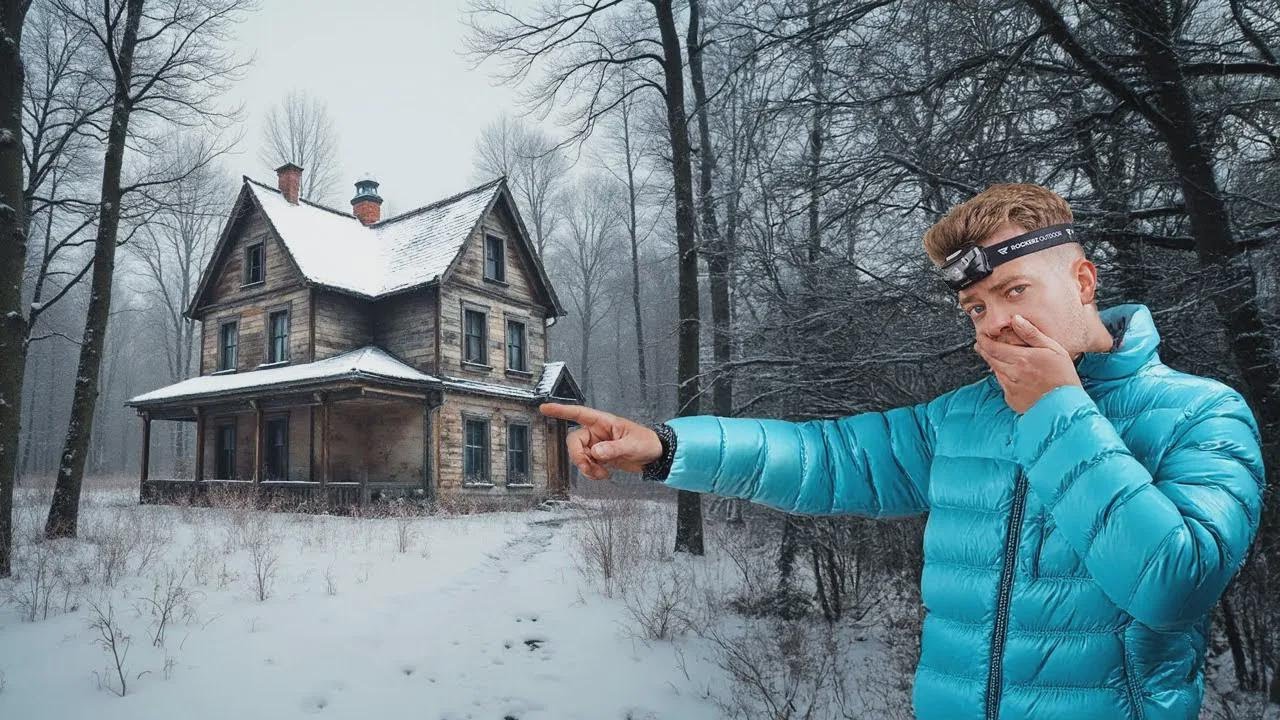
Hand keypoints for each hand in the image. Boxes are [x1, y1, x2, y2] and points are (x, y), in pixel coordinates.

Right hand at [537, 402, 663, 480]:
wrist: (655, 456)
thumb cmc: (647, 443)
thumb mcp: (632, 445)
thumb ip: (613, 449)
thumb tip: (595, 453)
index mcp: (603, 422)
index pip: (578, 413)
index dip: (561, 410)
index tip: (545, 408)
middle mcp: (596, 432)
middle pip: (574, 441)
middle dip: (578, 456)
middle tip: (590, 467)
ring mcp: (596, 445)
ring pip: (579, 455)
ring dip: (586, 467)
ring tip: (602, 473)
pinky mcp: (599, 457)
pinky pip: (586, 465)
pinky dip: (591, 472)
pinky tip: (603, 474)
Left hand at [974, 314, 1081, 413]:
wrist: (1066, 405)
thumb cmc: (1063, 375)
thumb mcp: (1053, 349)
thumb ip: (1031, 334)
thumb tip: (1015, 319)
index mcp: (1022, 358)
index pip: (993, 347)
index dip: (984, 340)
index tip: (980, 335)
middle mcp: (1012, 372)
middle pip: (991, 358)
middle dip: (984, 350)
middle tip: (981, 344)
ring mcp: (1010, 387)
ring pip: (995, 371)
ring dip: (993, 362)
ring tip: (995, 356)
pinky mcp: (1011, 399)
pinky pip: (1002, 385)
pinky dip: (1002, 377)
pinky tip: (1010, 374)